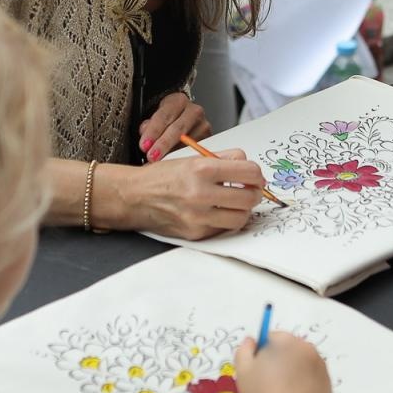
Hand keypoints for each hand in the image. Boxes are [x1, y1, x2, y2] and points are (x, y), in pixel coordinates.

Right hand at [127, 151, 260, 238]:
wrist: (134, 197)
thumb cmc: (163, 176)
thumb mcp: (191, 158)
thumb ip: (223, 159)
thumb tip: (250, 166)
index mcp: (201, 169)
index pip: (249, 172)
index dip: (257, 175)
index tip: (256, 177)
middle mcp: (200, 194)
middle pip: (249, 198)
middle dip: (255, 193)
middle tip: (250, 190)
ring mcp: (198, 217)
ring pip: (241, 217)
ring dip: (243, 210)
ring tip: (235, 202)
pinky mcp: (195, 234)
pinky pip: (223, 228)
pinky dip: (226, 220)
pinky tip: (219, 211)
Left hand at [139, 92, 210, 161]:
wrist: (183, 118)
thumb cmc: (167, 118)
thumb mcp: (156, 115)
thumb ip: (148, 126)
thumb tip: (146, 137)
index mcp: (178, 101)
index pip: (165, 115)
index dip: (153, 131)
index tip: (144, 144)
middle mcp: (194, 111)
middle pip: (178, 129)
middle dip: (163, 144)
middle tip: (152, 156)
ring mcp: (203, 125)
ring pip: (188, 141)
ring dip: (172, 153)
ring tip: (160, 161)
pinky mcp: (208, 139)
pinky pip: (194, 150)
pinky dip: (181, 157)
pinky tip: (172, 162)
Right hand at [234, 332, 330, 392]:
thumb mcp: (243, 371)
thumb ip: (244, 350)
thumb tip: (251, 341)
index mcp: (287, 341)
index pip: (272, 338)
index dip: (262, 353)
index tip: (258, 371)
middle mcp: (308, 349)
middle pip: (290, 349)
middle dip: (280, 360)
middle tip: (269, 383)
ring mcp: (321, 368)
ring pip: (302, 364)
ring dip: (294, 372)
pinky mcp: (328, 385)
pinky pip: (313, 379)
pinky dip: (305, 385)